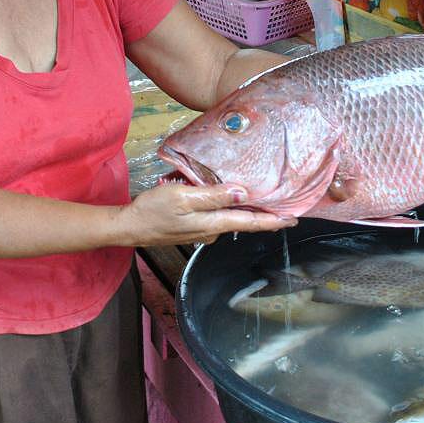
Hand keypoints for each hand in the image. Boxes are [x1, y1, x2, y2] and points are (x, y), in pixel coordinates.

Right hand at [121, 181, 295, 247]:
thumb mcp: (183, 197)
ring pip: (231, 218)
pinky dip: (228, 208)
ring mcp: (202, 230)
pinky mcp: (193, 226)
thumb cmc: (153, 210)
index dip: (273, 220)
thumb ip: (213, 195)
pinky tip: (228, 197)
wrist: (129, 227)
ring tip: (263, 198)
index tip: (293, 218)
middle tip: (286, 206)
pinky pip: (217, 216)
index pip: (251, 222)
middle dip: (266, 216)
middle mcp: (212, 229)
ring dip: (247, 210)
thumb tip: (241, 192)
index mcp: (213, 222)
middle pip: (245, 221)